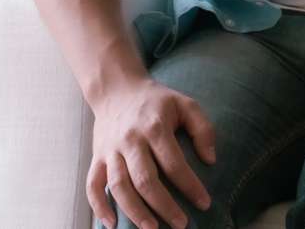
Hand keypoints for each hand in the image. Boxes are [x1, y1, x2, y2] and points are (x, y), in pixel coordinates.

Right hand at [88, 76, 214, 228]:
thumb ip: (203, 129)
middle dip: (164, 205)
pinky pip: (92, 185)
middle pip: (145, 180)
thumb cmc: (158, 101)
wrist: (117, 90)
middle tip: (181, 224)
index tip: (204, 203)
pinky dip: (99, 206)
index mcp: (155, 127)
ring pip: (119, 186)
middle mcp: (130, 141)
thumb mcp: (187, 104)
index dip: (190, 185)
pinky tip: (111, 224)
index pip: (174, 163)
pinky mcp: (96, 157)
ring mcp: (110, 150)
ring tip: (151, 228)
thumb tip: (211, 160)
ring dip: (134, 211)